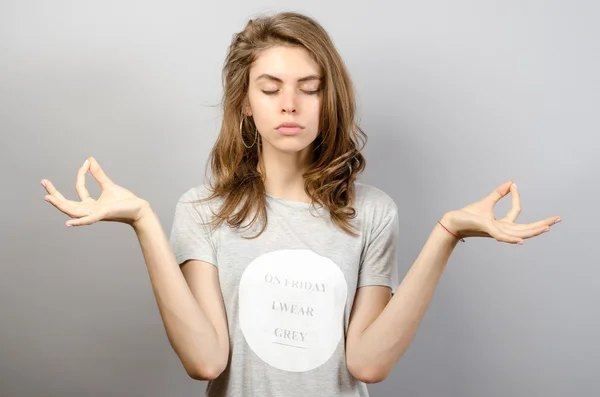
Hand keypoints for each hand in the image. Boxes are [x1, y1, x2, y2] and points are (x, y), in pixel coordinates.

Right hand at [41, 157, 149, 226]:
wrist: (139, 210)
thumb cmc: (125, 201)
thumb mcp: (108, 185)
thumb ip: (98, 174)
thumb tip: (89, 160)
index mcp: (91, 204)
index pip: (79, 189)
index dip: (81, 175)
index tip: (86, 163)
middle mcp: (90, 210)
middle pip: (67, 204)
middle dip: (54, 194)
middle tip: (43, 182)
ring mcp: (95, 214)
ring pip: (73, 211)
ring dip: (60, 205)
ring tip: (48, 197)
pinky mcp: (103, 215)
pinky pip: (88, 220)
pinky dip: (78, 221)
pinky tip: (68, 222)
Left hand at [441, 180, 560, 244]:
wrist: (451, 222)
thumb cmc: (466, 216)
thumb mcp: (486, 202)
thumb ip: (498, 194)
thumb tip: (511, 182)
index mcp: (501, 224)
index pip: (516, 212)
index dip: (517, 197)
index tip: (514, 185)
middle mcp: (501, 230)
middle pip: (526, 228)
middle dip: (542, 224)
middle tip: (558, 219)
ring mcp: (495, 232)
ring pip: (518, 233)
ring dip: (533, 231)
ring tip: (547, 228)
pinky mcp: (487, 230)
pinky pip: (502, 236)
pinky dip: (512, 239)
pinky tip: (521, 241)